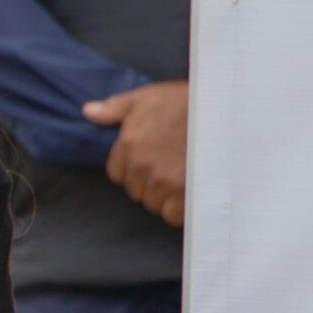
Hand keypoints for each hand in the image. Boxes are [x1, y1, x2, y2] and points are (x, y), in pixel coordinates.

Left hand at [83, 81, 188, 227]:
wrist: (223, 113)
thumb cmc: (185, 102)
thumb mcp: (147, 97)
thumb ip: (114, 108)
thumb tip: (88, 112)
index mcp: (129, 143)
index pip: (116, 173)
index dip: (131, 170)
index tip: (148, 162)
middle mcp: (142, 165)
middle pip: (135, 191)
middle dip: (147, 184)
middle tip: (167, 170)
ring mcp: (164, 182)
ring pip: (152, 204)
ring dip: (163, 197)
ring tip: (179, 180)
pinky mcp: (185, 195)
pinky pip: (172, 215)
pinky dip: (179, 210)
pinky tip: (187, 194)